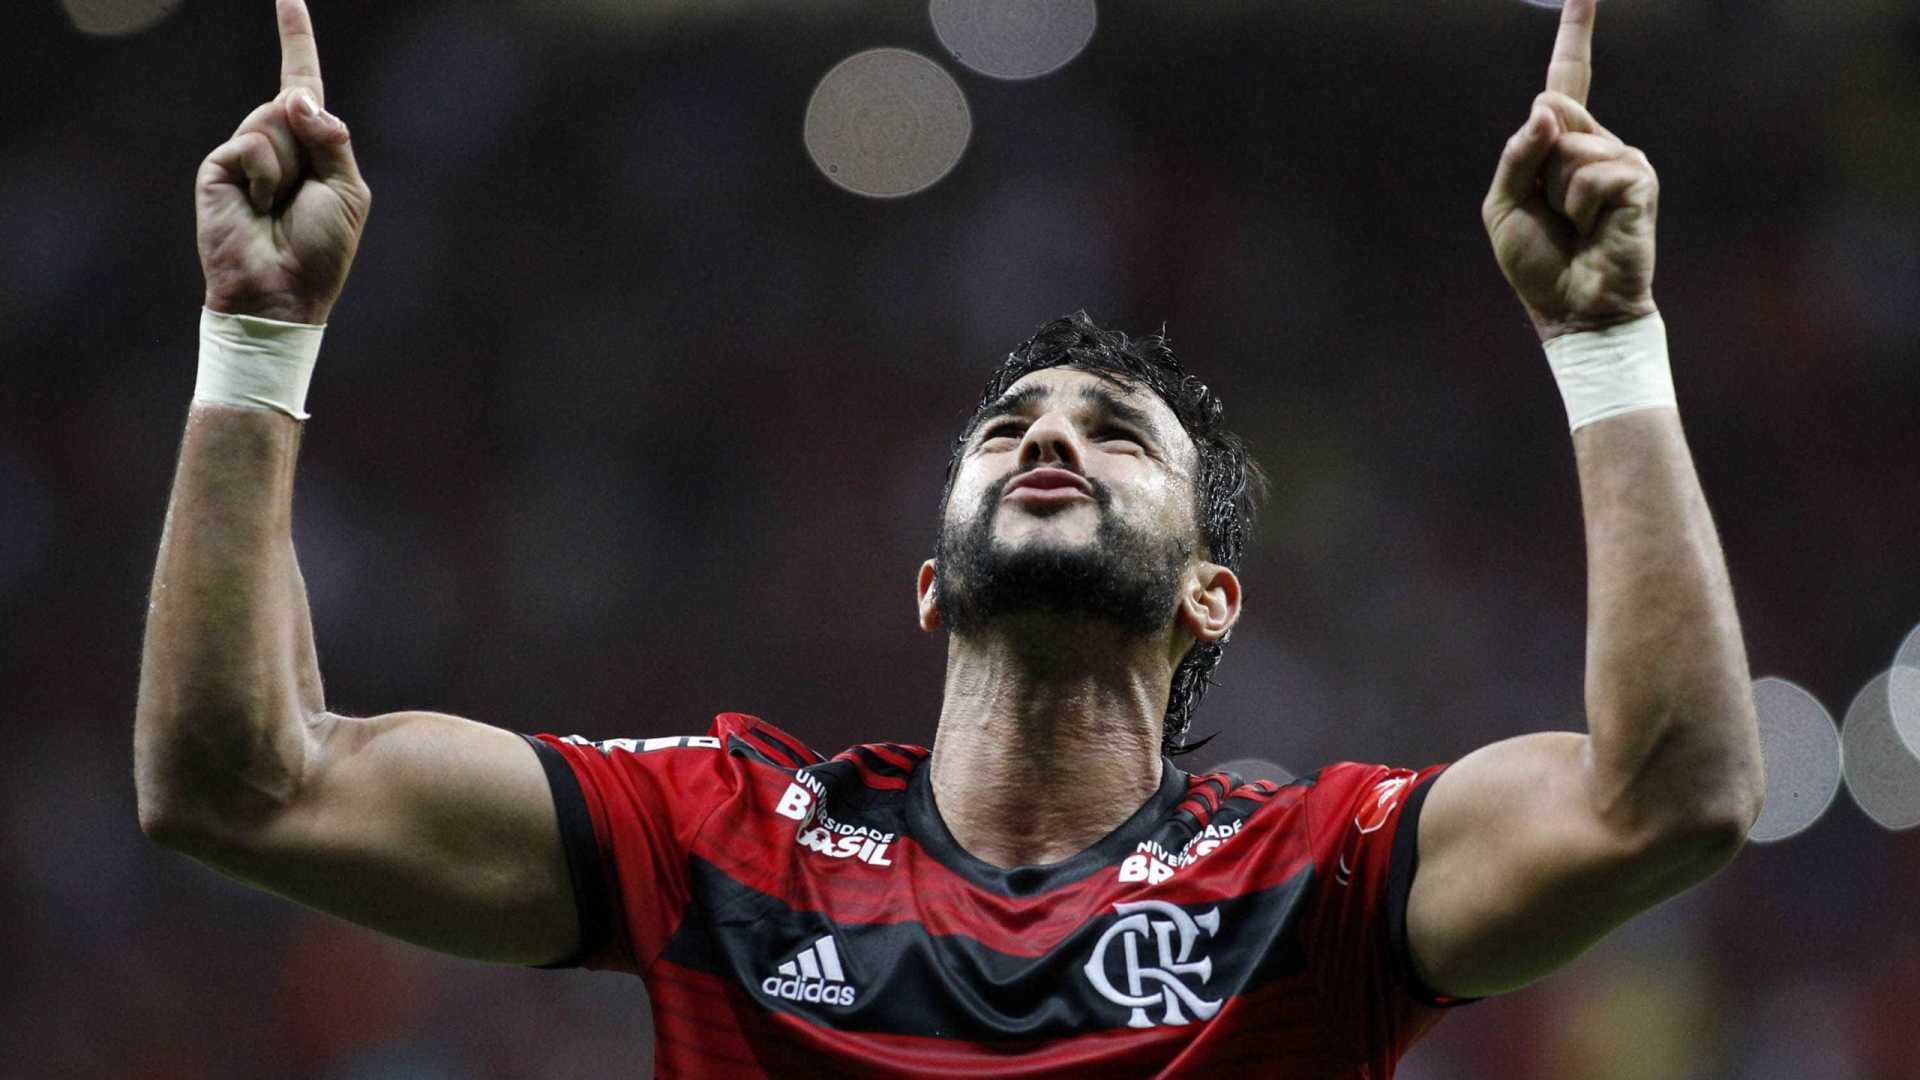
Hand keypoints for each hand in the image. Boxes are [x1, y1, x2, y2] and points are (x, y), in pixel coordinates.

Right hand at [196, 0, 370, 325]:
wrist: (283, 292)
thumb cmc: (321, 250)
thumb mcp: (348, 191)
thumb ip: (334, 139)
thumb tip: (299, 95)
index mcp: (311, 146)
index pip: (302, 81)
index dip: (296, 38)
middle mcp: (275, 143)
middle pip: (293, 101)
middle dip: (310, 142)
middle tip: (303, 194)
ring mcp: (243, 153)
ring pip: (272, 120)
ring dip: (289, 166)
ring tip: (280, 206)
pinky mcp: (218, 166)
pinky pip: (251, 144)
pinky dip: (266, 176)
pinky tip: (259, 207)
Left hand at [1482, 0, 1656, 342]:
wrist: (1575, 310)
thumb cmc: (1539, 263)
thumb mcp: (1503, 206)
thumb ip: (1517, 154)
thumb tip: (1545, 105)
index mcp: (1563, 146)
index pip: (1568, 79)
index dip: (1576, 32)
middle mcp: (1598, 142)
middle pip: (1553, 111)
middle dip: (1536, 163)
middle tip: (1552, 212)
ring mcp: (1623, 158)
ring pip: (1570, 145)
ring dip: (1557, 191)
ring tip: (1574, 225)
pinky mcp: (1639, 179)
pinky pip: (1591, 172)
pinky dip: (1579, 204)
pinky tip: (1595, 228)